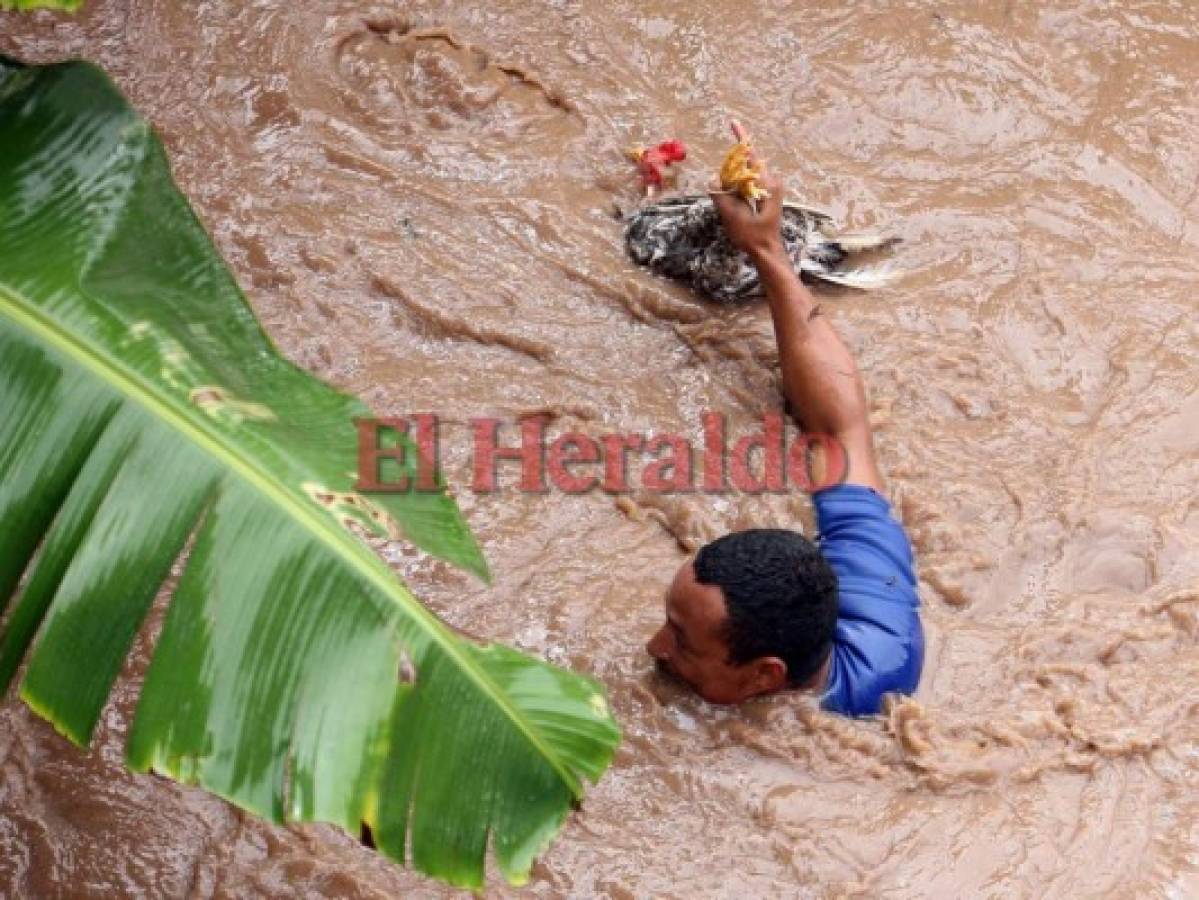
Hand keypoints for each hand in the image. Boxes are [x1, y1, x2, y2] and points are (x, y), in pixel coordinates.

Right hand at [708, 121, 784, 259]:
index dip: (742, 139)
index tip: (733, 122)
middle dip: (731, 174)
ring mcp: (770, 188)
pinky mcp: (766, 194)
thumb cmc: (753, 237)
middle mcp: (771, 182)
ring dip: (733, 184)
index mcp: (767, 185)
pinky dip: (737, 188)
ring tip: (734, 207)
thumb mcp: (733, 218)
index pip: (751, 157)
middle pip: (746, 166)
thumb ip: (722, 197)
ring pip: (745, 176)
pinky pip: (747, 184)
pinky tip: (736, 204)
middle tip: (728, 199)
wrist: (767, 252)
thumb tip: (711, 182)